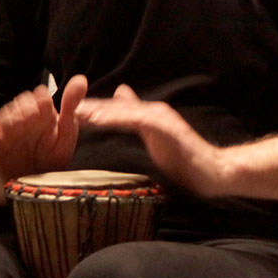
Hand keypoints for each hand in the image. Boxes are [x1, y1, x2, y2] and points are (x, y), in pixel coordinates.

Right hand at [0, 75, 87, 204]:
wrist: (33, 186)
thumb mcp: (66, 133)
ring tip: (17, 128)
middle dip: (26, 108)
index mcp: (43, 115)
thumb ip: (72, 107)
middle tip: (31, 121)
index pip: (40, 96)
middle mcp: (25, 119)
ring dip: (11, 118)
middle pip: (21, 101)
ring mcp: (9, 131)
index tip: (46, 111)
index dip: (42, 101)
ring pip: (5, 114)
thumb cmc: (52, 156)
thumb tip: (81, 79)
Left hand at [76, 84, 225, 196]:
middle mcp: (153, 113)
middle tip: (63, 106)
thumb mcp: (156, 143)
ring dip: (100, 110)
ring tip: (78, 112)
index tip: (70, 112)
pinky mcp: (166, 126)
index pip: (116, 113)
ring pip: (124, 112)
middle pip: (116, 109)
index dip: (94, 111)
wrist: (214, 171)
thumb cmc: (185, 160)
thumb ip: (141, 129)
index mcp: (149, 118)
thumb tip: (124, 117)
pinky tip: (101, 119)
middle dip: (91, 107)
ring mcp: (160, 118)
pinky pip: (138, 120)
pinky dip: (119, 117)